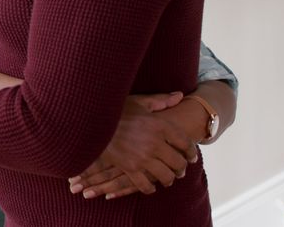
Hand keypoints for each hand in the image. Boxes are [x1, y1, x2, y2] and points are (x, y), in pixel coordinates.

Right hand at [68, 92, 197, 199]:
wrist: (91, 121)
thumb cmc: (116, 110)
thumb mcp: (139, 102)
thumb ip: (161, 100)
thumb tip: (180, 95)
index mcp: (160, 125)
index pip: (185, 143)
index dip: (191, 152)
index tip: (191, 156)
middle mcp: (155, 143)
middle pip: (178, 162)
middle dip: (182, 168)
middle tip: (180, 170)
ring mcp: (142, 157)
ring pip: (166, 176)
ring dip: (169, 179)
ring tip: (167, 179)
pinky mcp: (129, 168)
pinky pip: (145, 185)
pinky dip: (150, 188)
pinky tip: (150, 186)